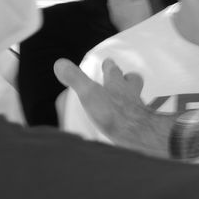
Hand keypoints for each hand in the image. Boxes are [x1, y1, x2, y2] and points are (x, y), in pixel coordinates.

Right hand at [54, 60, 173, 156]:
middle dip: (127, 79)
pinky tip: (125, 125)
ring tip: (124, 102)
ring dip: (131, 98)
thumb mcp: (90, 93)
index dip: (109, 66)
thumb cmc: (115, 113)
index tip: (106, 63)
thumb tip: (60, 64)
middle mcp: (130, 94)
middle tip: (122, 79)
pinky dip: (131, 119)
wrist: (137, 135)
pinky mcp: (139, 126)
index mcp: (117, 84)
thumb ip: (76, 78)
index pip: (113, 70)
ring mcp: (137, 109)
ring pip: (137, 98)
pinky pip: (137, 118)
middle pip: (133, 80)